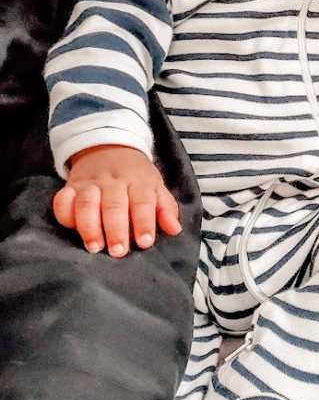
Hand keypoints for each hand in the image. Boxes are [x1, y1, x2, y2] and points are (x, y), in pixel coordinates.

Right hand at [52, 145, 180, 257]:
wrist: (109, 148)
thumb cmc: (136, 176)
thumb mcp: (156, 187)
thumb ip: (166, 209)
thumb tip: (175, 230)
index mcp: (139, 181)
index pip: (143, 201)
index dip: (144, 222)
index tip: (145, 242)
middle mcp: (113, 181)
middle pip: (114, 205)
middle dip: (116, 229)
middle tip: (118, 252)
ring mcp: (90, 183)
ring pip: (87, 202)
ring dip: (89, 226)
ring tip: (94, 247)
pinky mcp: (70, 186)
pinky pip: (62, 199)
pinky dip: (64, 213)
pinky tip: (71, 228)